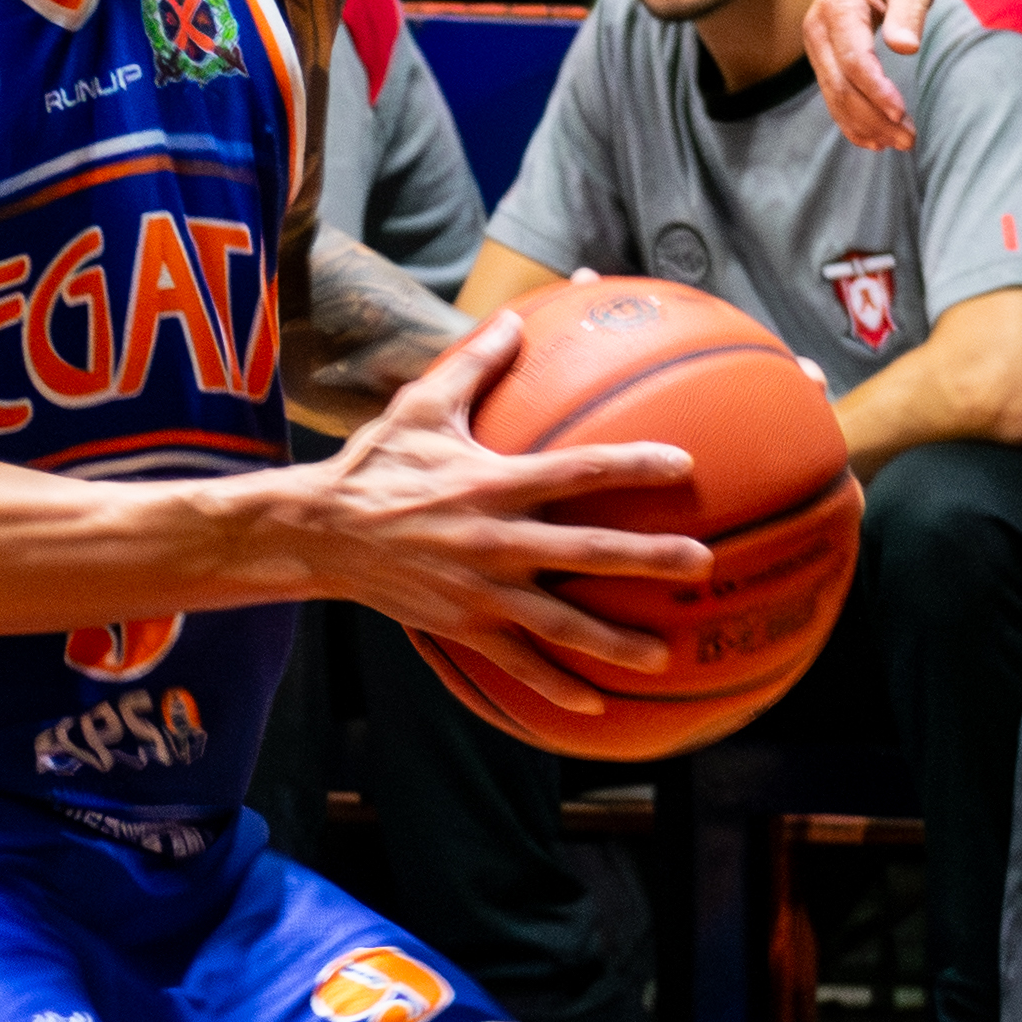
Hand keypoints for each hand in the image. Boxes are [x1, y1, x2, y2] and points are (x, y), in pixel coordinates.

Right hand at [307, 311, 712, 714]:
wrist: (320, 534)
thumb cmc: (375, 464)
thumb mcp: (421, 405)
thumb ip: (476, 363)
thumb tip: (516, 316)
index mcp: (493, 483)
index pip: (578, 471)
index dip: (633, 466)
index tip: (684, 465)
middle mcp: (495, 540)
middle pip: (587, 551)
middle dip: (648, 559)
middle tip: (702, 563)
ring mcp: (480, 590)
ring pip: (560, 621)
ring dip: (614, 642)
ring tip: (662, 656)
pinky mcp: (462, 625)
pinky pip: (516, 662)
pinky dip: (554, 686)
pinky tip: (595, 704)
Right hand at [801, 0, 934, 150]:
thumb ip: (906, 13)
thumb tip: (905, 49)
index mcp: (838, 8)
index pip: (854, 61)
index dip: (877, 91)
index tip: (902, 113)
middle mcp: (816, 29)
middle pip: (840, 87)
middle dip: (873, 118)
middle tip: (909, 140)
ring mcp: (814, 44)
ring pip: (833, 96)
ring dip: (863, 124)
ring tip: (898, 143)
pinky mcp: (821, 54)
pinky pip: (831, 93)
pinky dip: (849, 119)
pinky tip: (872, 139)